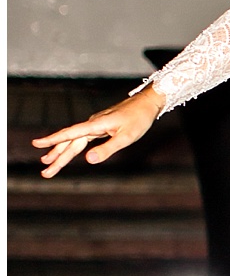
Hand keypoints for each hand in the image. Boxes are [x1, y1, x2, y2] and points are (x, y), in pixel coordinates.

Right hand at [33, 86, 162, 177]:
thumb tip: (88, 160)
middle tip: (44, 172)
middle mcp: (92, 124)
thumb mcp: (126, 137)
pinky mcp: (100, 126)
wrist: (147, 103)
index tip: (36, 144)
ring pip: (74, 141)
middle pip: (70, 143)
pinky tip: (67, 151)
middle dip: (56, 157)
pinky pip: (82, 139)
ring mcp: (95, 125)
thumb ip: (108, 149)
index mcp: (95, 125)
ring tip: (47, 163)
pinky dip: (72, 146)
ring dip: (62, 153)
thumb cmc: (139, 119)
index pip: (70, 134)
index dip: (52, 140)